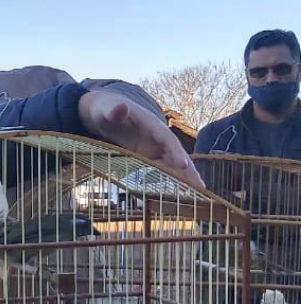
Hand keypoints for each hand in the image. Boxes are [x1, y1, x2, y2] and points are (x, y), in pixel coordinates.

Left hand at [78, 91, 203, 187]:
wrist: (103, 111)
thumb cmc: (104, 109)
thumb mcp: (105, 109)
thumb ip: (113, 110)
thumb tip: (120, 107)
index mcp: (151, 124)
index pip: (166, 139)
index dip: (175, 151)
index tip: (183, 164)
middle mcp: (156, 137)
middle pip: (176, 153)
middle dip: (188, 169)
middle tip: (201, 187)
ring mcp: (153, 147)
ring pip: (171, 164)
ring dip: (183, 178)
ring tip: (197, 196)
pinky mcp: (147, 156)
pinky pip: (161, 169)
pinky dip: (169, 181)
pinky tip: (175, 196)